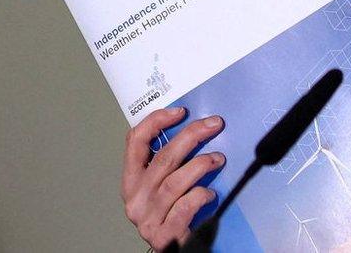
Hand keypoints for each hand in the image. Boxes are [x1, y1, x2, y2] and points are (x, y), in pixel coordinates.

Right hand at [121, 107, 225, 249]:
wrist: (177, 252)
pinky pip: (183, 208)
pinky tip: (211, 193)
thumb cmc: (174, 215)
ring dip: (200, 165)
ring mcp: (148, 219)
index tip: (181, 111)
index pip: (135, 143)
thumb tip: (197, 129)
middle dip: (191, 136)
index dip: (156, 122)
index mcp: (132, 182)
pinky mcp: (164, 236)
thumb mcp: (165, 186)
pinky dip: (199, 196)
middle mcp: (135, 199)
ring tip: (218, 159)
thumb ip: (171, 164)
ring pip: (173, 183)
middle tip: (213, 125)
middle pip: (162, 159)